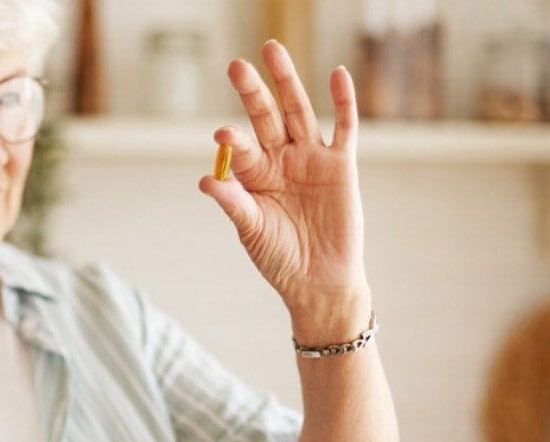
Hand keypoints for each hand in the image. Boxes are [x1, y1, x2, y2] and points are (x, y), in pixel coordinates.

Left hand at [199, 40, 368, 323]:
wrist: (319, 282)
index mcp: (254, 175)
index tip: (223, 135)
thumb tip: (205, 180)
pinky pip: (343, 128)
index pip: (241, 148)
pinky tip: (337, 75)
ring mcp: (311, 158)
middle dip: (253, 92)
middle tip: (237, 66)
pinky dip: (342, 102)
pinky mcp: (341, 165)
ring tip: (273, 50)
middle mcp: (281, 160)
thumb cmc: (280, 258)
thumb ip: (234, 203)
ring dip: (287, 82)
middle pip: (266, 117)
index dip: (233, 140)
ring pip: (299, 112)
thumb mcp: (252, 231)